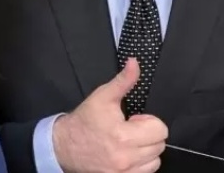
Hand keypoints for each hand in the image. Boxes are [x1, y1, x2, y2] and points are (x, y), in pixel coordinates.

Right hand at [52, 58, 167, 171]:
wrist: (62, 146)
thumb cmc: (85, 120)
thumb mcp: (104, 96)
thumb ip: (124, 80)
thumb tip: (135, 62)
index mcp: (124, 137)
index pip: (160, 130)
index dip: (150, 121)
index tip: (134, 119)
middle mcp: (125, 158)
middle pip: (159, 145)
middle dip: (149, 134)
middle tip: (131, 129)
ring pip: (155, 160)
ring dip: (147, 150)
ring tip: (130, 142)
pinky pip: (146, 172)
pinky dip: (142, 164)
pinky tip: (129, 154)